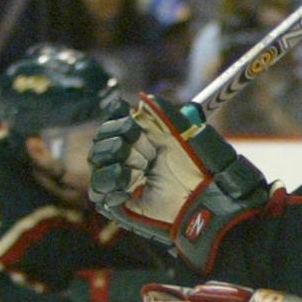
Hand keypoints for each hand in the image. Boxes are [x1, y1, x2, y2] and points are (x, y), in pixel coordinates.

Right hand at [89, 93, 272, 274]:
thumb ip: (165, 114)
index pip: (114, 124)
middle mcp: (131, 159)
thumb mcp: (184, 133)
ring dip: (111, 161)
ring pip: (97, 163)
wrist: (204, 199)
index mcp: (144, 141)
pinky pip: (98, 191)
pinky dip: (108, 183)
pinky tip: (126, 185)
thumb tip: (144, 98)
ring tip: (134, 170)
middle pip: (101, 142)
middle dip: (115, 141)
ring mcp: (124, 181)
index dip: (117, 122)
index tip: (132, 125)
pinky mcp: (120, 203)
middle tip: (140, 150)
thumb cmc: (199, 168)